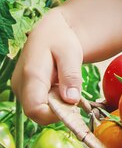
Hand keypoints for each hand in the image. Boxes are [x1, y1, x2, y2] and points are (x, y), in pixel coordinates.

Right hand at [11, 9, 83, 124]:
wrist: (51, 31)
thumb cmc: (61, 39)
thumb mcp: (70, 53)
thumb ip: (71, 76)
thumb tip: (71, 100)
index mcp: (30, 75)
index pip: (35, 109)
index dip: (54, 115)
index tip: (73, 108)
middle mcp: (21, 85)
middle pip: (36, 113)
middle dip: (58, 111)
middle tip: (74, 95)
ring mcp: (22, 88)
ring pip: (38, 110)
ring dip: (57, 106)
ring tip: (68, 87)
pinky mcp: (26, 90)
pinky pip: (40, 105)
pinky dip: (54, 102)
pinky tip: (62, 88)